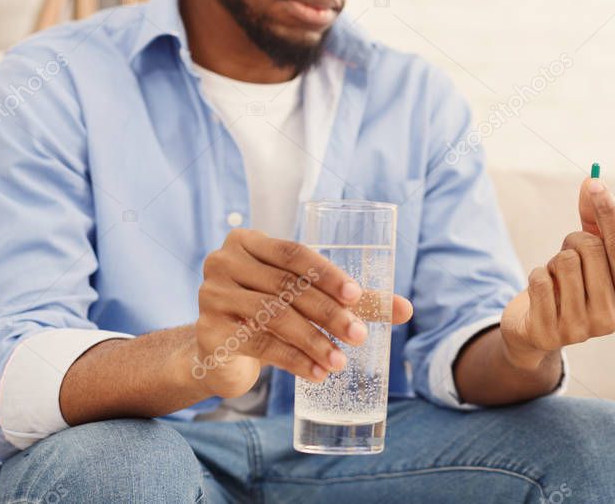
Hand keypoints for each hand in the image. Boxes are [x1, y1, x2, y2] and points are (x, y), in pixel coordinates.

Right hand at [191, 228, 412, 397]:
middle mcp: (224, 261)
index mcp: (248, 241)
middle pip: (287, 286)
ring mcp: (211, 295)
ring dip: (314, 341)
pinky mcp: (209, 331)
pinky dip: (294, 360)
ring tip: (341, 361)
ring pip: (274, 316)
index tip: (357, 296)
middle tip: (359, 335)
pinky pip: (259, 344)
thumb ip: (351, 300)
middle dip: (328, 313)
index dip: (327, 273)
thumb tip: (405, 308)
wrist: (219, 351)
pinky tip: (318, 373)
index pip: (293, 252)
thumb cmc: (269, 314)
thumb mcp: (304, 299)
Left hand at [500, 177, 614, 367]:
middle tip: (567, 259)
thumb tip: (592, 180)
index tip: (595, 182)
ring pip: (564, 261)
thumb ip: (593, 220)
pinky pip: (539, 279)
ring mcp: (581, 331)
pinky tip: (540, 294)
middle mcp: (612, 321)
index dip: (608, 213)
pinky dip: (536, 276)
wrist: (535, 332)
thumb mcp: (587, 256)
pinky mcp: (548, 333)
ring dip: (553, 263)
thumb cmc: (571, 286)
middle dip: (572, 242)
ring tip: (555, 280)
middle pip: (590, 249)